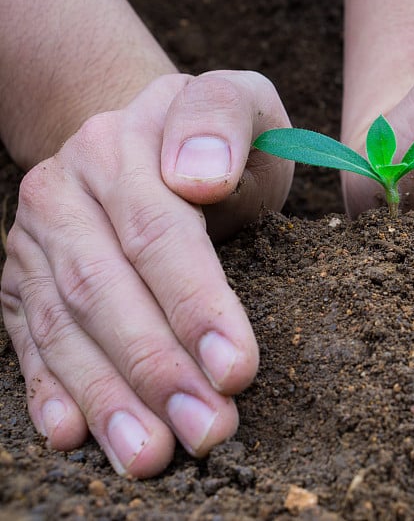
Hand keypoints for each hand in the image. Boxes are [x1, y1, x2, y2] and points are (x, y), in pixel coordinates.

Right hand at [1, 70, 291, 476]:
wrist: (143, 135)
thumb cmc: (216, 139)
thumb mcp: (241, 106)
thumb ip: (224, 120)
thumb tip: (197, 176)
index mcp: (122, 145)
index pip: (158, 233)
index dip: (195, 304)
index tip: (237, 369)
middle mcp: (66, 192)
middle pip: (107, 290)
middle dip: (157, 370)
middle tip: (208, 431)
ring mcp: (37, 240)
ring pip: (65, 326)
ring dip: (107, 397)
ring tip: (150, 454)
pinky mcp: (24, 281)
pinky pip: (29, 339)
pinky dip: (48, 390)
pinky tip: (71, 436)